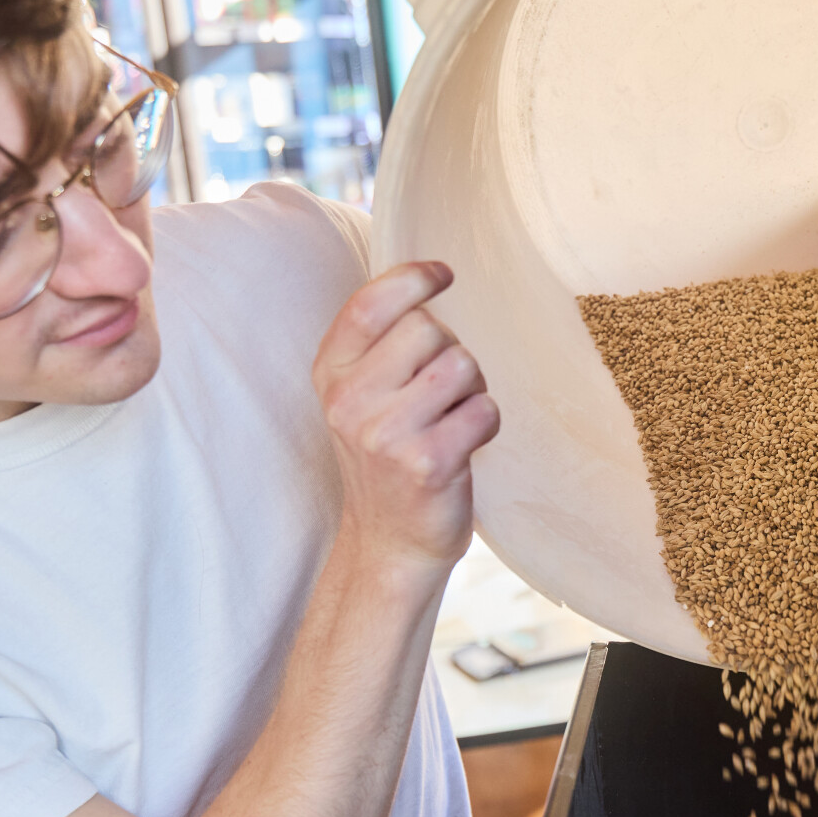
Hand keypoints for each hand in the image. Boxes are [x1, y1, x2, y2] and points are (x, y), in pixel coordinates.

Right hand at [311, 261, 499, 575]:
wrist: (389, 542)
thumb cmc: (387, 459)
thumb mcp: (361, 397)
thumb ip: (378, 343)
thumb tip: (424, 275)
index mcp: (331, 375)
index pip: (371, 304)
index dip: (412, 279)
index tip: (443, 274)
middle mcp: (350, 401)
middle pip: (428, 329)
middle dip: (450, 352)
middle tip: (441, 394)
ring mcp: (385, 433)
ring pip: (461, 364)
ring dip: (472, 388)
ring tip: (452, 420)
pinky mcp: (427, 462)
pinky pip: (483, 410)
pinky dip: (486, 422)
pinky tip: (465, 445)